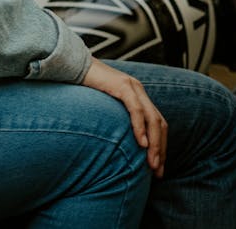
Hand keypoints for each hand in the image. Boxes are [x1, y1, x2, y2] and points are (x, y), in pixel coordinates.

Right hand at [81, 57, 166, 177]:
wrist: (73, 64)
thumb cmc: (85, 86)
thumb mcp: (105, 105)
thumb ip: (116, 117)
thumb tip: (119, 141)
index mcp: (137, 94)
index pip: (157, 123)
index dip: (161, 145)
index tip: (158, 166)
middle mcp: (138, 90)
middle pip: (159, 123)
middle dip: (161, 149)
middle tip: (157, 171)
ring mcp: (132, 87)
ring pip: (152, 118)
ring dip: (155, 143)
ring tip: (152, 162)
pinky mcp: (122, 86)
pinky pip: (136, 110)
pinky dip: (141, 128)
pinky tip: (142, 143)